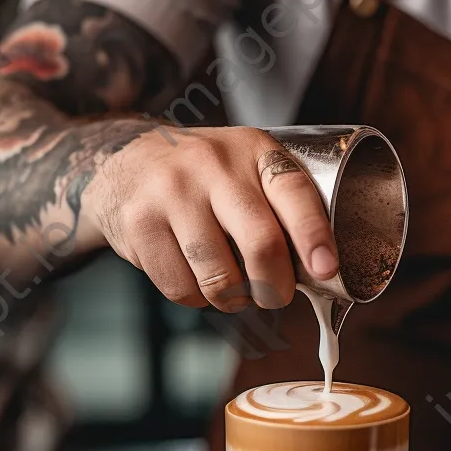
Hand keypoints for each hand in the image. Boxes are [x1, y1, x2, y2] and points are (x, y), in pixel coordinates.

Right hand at [82, 127, 338, 310]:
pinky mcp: (140, 224)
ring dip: (234, 299)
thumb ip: (278, 206)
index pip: (294, 192)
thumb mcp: (245, 167)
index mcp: (253, 151)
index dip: (314, 235)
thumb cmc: (203, 175)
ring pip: (219, 278)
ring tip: (231, 287)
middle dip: (276, 287)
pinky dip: (196, 298)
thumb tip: (315, 272)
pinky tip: (195, 276)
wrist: (123, 159)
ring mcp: (172, 194)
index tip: (327, 270)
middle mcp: (213, 166)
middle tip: (275, 296)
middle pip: (261, 244)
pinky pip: (181, 288)